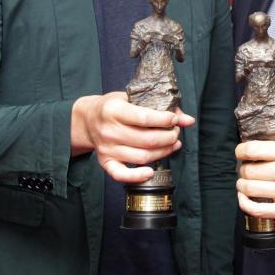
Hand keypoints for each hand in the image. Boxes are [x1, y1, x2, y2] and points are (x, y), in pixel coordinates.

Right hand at [71, 92, 194, 183]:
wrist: (86, 120)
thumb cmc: (112, 106)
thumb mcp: (131, 98)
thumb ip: (159, 107)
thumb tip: (187, 119)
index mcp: (114, 110)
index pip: (144, 118)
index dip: (164, 120)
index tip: (175, 119)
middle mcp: (109, 131)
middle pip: (147, 140)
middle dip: (169, 137)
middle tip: (176, 132)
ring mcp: (107, 148)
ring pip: (142, 157)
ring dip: (163, 152)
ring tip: (172, 144)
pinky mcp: (106, 162)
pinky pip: (121, 175)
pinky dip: (137, 176)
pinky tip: (151, 171)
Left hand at [235, 133, 274, 222]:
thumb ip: (274, 138)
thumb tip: (250, 132)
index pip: (252, 150)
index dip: (240, 151)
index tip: (241, 153)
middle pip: (248, 170)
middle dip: (242, 169)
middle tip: (247, 170)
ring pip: (248, 189)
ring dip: (242, 186)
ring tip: (246, 183)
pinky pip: (254, 209)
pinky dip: (244, 203)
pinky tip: (244, 198)